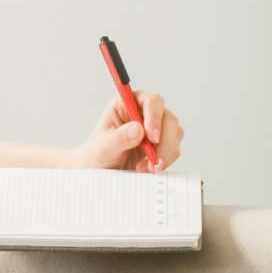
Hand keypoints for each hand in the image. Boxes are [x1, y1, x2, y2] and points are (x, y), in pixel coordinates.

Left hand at [65, 89, 184, 174]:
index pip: (151, 101)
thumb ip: (119, 138)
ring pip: (175, 133)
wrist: (98, 171)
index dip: (154, 117)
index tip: (151, 137)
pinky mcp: (161, 144)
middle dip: (164, 141)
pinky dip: (164, 161)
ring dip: (164, 153)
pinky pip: (173, 150)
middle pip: (168, 118)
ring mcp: (155, 128)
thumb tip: (138, 129)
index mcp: (127, 104)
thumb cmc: (96, 154)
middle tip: (153, 159)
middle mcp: (144, 113)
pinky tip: (148, 169)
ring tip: (144, 168)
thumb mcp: (103, 147)